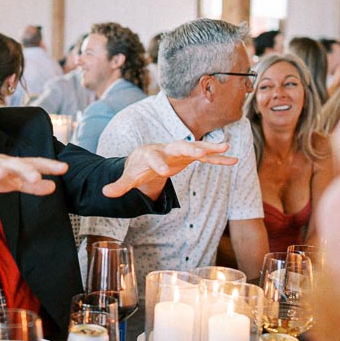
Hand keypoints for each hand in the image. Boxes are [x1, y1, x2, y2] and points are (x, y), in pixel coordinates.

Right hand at [0, 153, 67, 202]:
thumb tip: (53, 186)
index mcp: (6, 164)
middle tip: (36, 176)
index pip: (29, 162)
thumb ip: (29, 185)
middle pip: (10, 163)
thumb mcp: (8, 182)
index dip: (46, 165)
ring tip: (2, 174)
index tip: (64, 168)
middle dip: (22, 168)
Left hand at [103, 140, 235, 198]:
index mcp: (150, 154)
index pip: (154, 158)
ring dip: (211, 148)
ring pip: (196, 148)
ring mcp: (180, 151)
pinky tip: (234, 160)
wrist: (147, 157)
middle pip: (178, 146)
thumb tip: (105, 194)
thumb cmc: (139, 167)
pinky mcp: (190, 157)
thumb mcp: (129, 177)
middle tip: (200, 152)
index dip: (159, 164)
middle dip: (189, 148)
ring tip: (227, 146)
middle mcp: (167, 149)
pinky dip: (218, 160)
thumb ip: (119, 185)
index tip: (165, 172)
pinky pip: (206, 158)